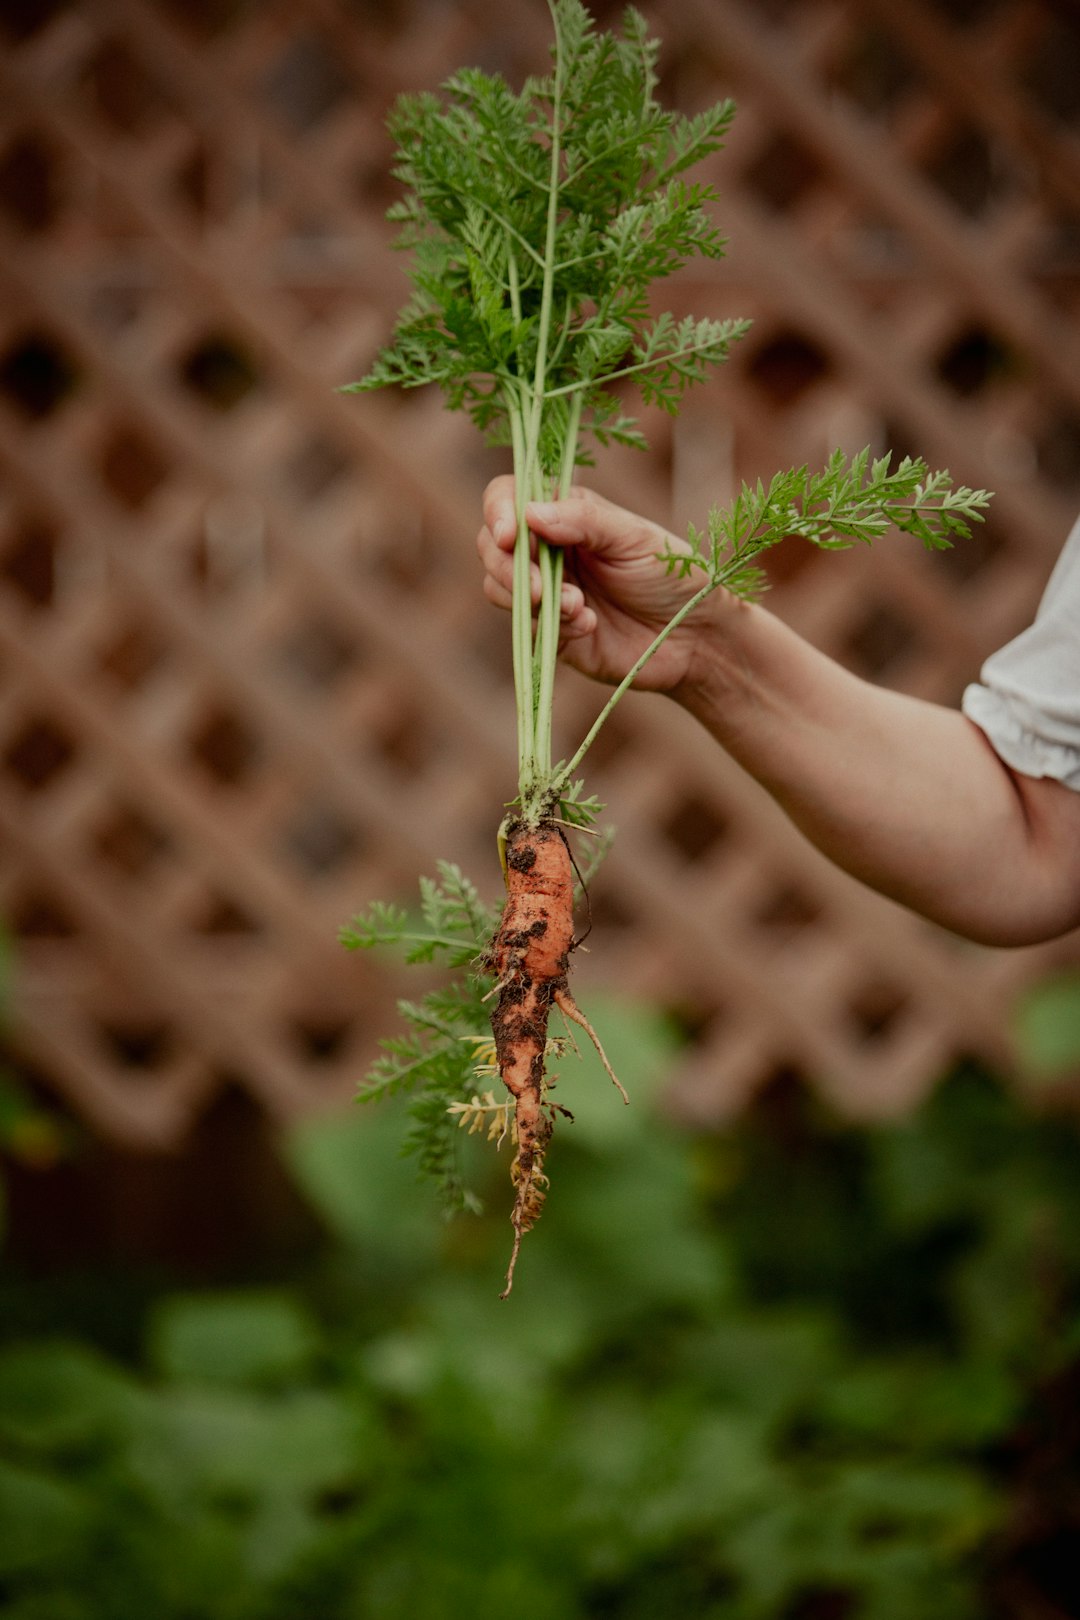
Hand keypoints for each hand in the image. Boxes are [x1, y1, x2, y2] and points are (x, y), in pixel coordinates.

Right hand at [477, 477, 727, 693]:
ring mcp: (546, 590)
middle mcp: (548, 549)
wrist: (695, 636)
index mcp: (567, 513)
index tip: (510, 535)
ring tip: (577, 607)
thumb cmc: (673, 575)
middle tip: (540, 589)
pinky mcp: (550, 632)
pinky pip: (525, 627)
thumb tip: (530, 515)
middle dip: (509, 567)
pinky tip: (587, 625)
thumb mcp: (634, 538)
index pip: (509, 496)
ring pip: (498, 587)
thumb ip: (584, 522)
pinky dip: (551, 625)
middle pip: (492, 546)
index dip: (499, 511)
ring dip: (529, 598)